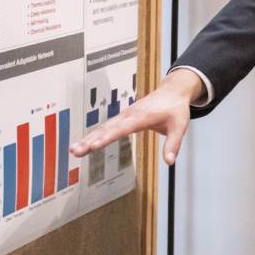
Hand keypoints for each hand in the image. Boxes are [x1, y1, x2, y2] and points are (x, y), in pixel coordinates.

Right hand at [69, 68, 203, 164]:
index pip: (122, 128)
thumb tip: (169, 162)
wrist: (173, 92)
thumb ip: (173, 144)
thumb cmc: (175, 109)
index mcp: (142, 116)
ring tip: (74, 151)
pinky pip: (107, 127)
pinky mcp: (123, 118)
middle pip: (108, 128)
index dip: (107, 137)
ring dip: (89, 138)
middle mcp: (130, 115)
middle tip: (76, 151)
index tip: (94, 146)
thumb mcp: (180, 126)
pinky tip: (84, 145)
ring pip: (104, 127)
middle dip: (91, 140)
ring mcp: (125, 115)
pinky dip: (95, 135)